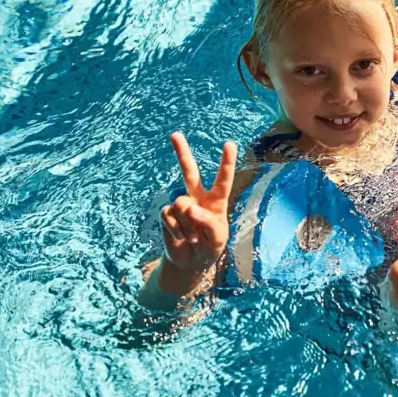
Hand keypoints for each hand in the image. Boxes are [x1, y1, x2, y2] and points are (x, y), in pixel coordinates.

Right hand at [160, 132, 236, 272]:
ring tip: (193, 237)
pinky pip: (169, 216)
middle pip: (189, 172)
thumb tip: (189, 206)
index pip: (223, 180)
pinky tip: (181, 238)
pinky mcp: (168, 215)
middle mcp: (198, 198)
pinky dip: (176, 230)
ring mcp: (181, 205)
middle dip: (182, 153)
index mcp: (216, 201)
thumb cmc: (210, 247)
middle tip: (175, 134)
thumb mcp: (217, 238)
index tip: (229, 144)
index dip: (226, 163)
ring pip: (181, 205)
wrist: (191, 262)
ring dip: (188, 225)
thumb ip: (207, 222)